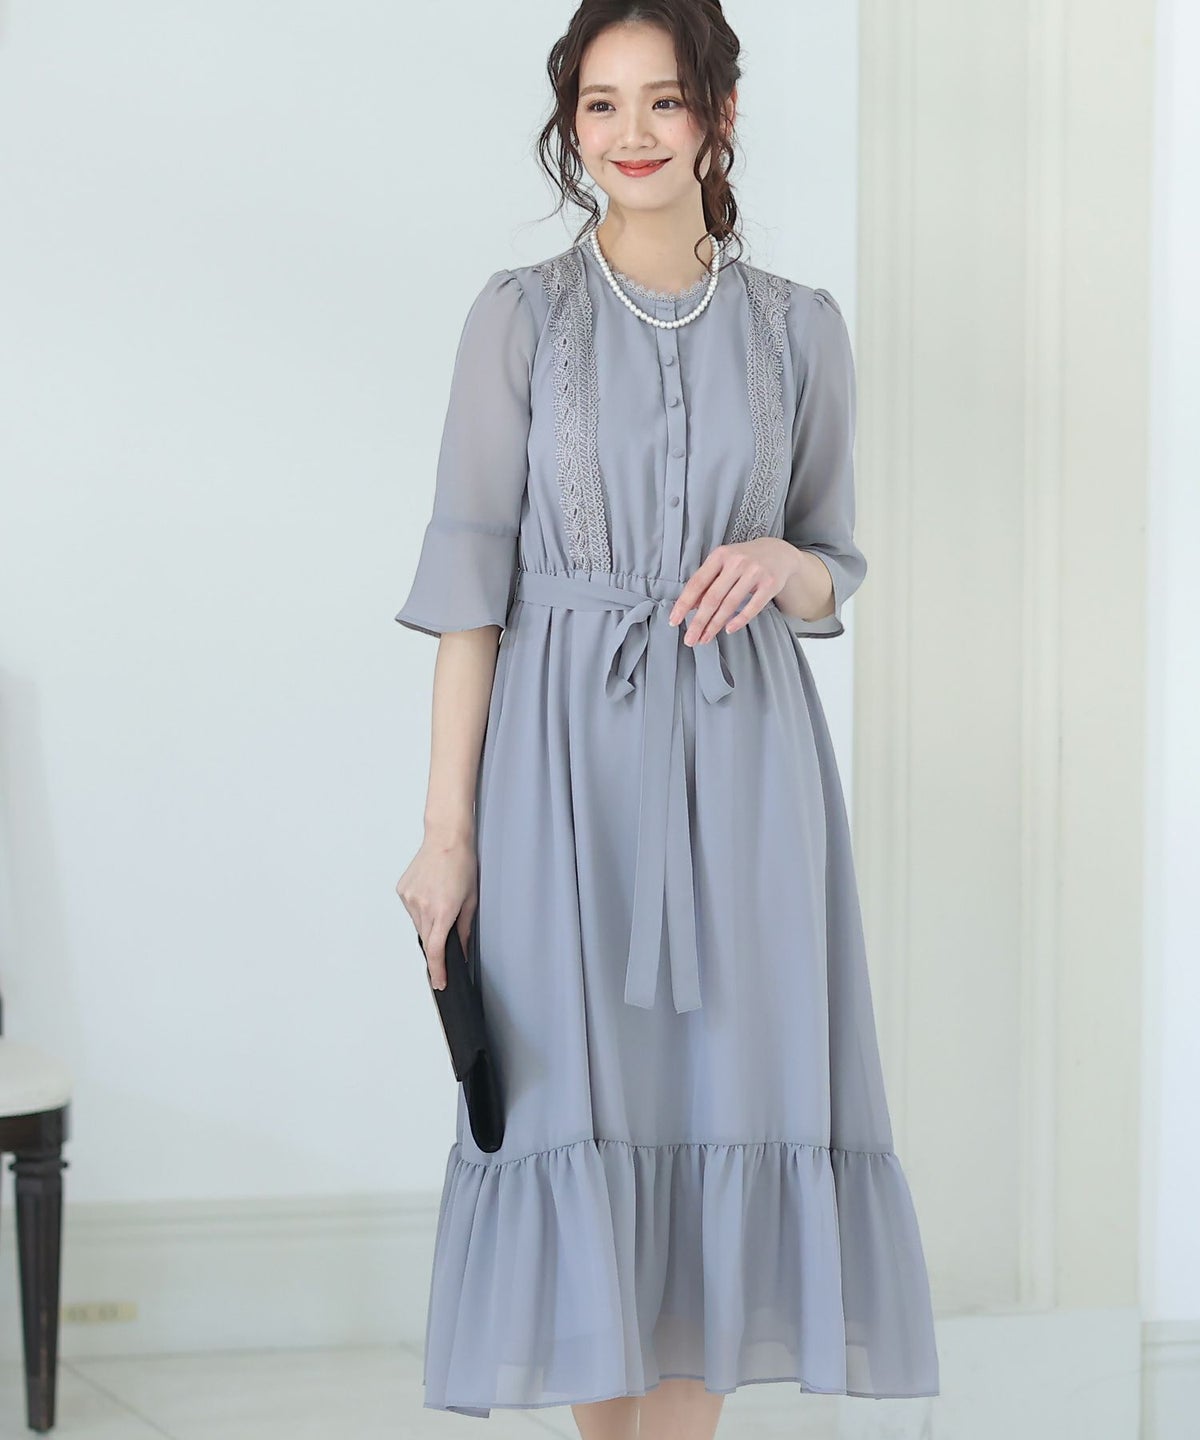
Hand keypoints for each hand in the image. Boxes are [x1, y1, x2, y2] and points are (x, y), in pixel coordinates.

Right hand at [395, 831, 477, 990]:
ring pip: (418, 924)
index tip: (439, 983)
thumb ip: (464, 929)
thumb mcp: (471, 900)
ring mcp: (409, 898)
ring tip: (441, 900)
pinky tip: (431, 892)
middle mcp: (422, 907)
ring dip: (429, 922)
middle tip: (447, 927)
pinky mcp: (402, 890)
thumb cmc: (463, 865)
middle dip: (437, 942)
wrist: (446, 838)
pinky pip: (411, 909)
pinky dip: (421, 908)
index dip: (437, 970)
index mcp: (442, 911)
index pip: (435, 951)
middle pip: (427, 939)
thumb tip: (460, 950)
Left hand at [667, 538, 799, 644]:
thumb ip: (706, 582)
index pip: (697, 583)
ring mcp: (755, 572)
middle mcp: (737, 562)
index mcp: (720, 555)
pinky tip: (728, 630)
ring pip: (730, 604)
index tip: (674, 621)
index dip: (684, 604)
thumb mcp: (723, 564)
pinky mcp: (770, 584)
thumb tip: (688, 607)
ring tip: (705, 638)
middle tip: (689, 639)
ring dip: (715, 625)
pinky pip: (752, 607)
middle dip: (698, 621)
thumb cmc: (744, 560)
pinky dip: (739, 620)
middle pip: (712, 597)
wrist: (779, 552)